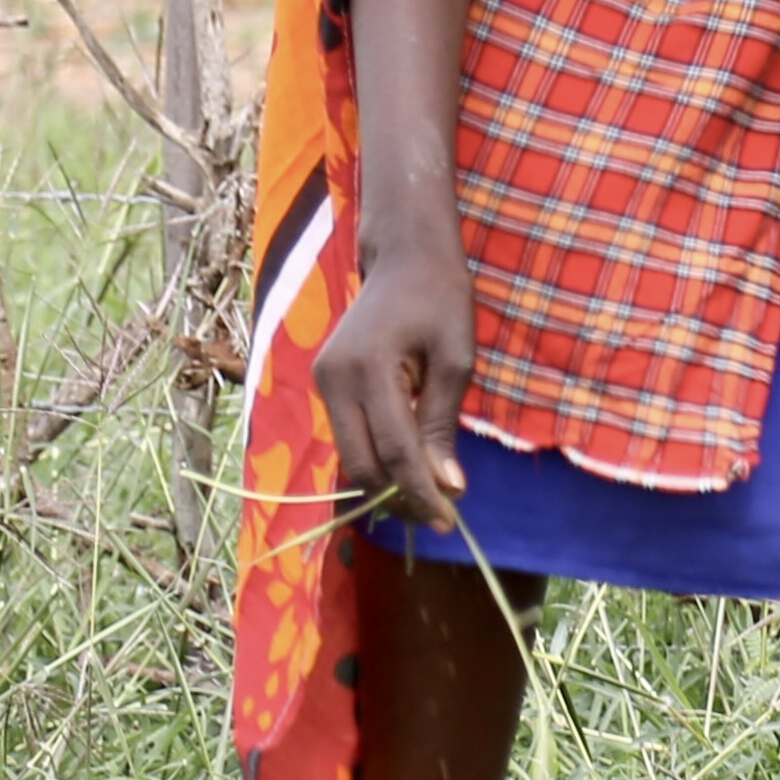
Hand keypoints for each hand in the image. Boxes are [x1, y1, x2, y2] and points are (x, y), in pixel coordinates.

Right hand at [316, 241, 478, 522]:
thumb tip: (447, 486)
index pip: (395, 450)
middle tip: (440, 516)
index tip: (448, 522)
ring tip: (428, 496)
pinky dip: (376, 456)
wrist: (403, 256)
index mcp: (370, 368)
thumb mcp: (456, 360)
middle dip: (398, 497)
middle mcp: (334, 378)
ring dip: (386, 482)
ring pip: (350, 454)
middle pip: (361, 463)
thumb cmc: (441, 300)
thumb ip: (443, 424)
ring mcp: (323, 380)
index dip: (421, 492)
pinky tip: (407, 465)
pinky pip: (347, 434)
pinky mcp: (323, 381)